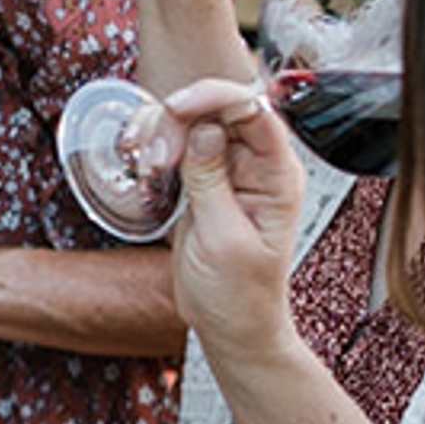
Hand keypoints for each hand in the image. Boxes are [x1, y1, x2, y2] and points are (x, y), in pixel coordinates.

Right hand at [166, 78, 309, 364]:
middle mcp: (256, 167)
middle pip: (220, 110)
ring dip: (164, 135)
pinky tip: (146, 169)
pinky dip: (157, 150)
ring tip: (150, 169)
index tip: (176, 109)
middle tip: (156, 153)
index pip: (256, 111)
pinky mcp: (202, 183)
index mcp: (278, 176)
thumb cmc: (239, 293)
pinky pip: (179, 148)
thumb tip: (205, 128)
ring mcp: (228, 173)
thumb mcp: (223, 238)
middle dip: (181, 119)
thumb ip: (212, 180)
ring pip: (194, 124)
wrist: (230, 325)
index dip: (216, 98)